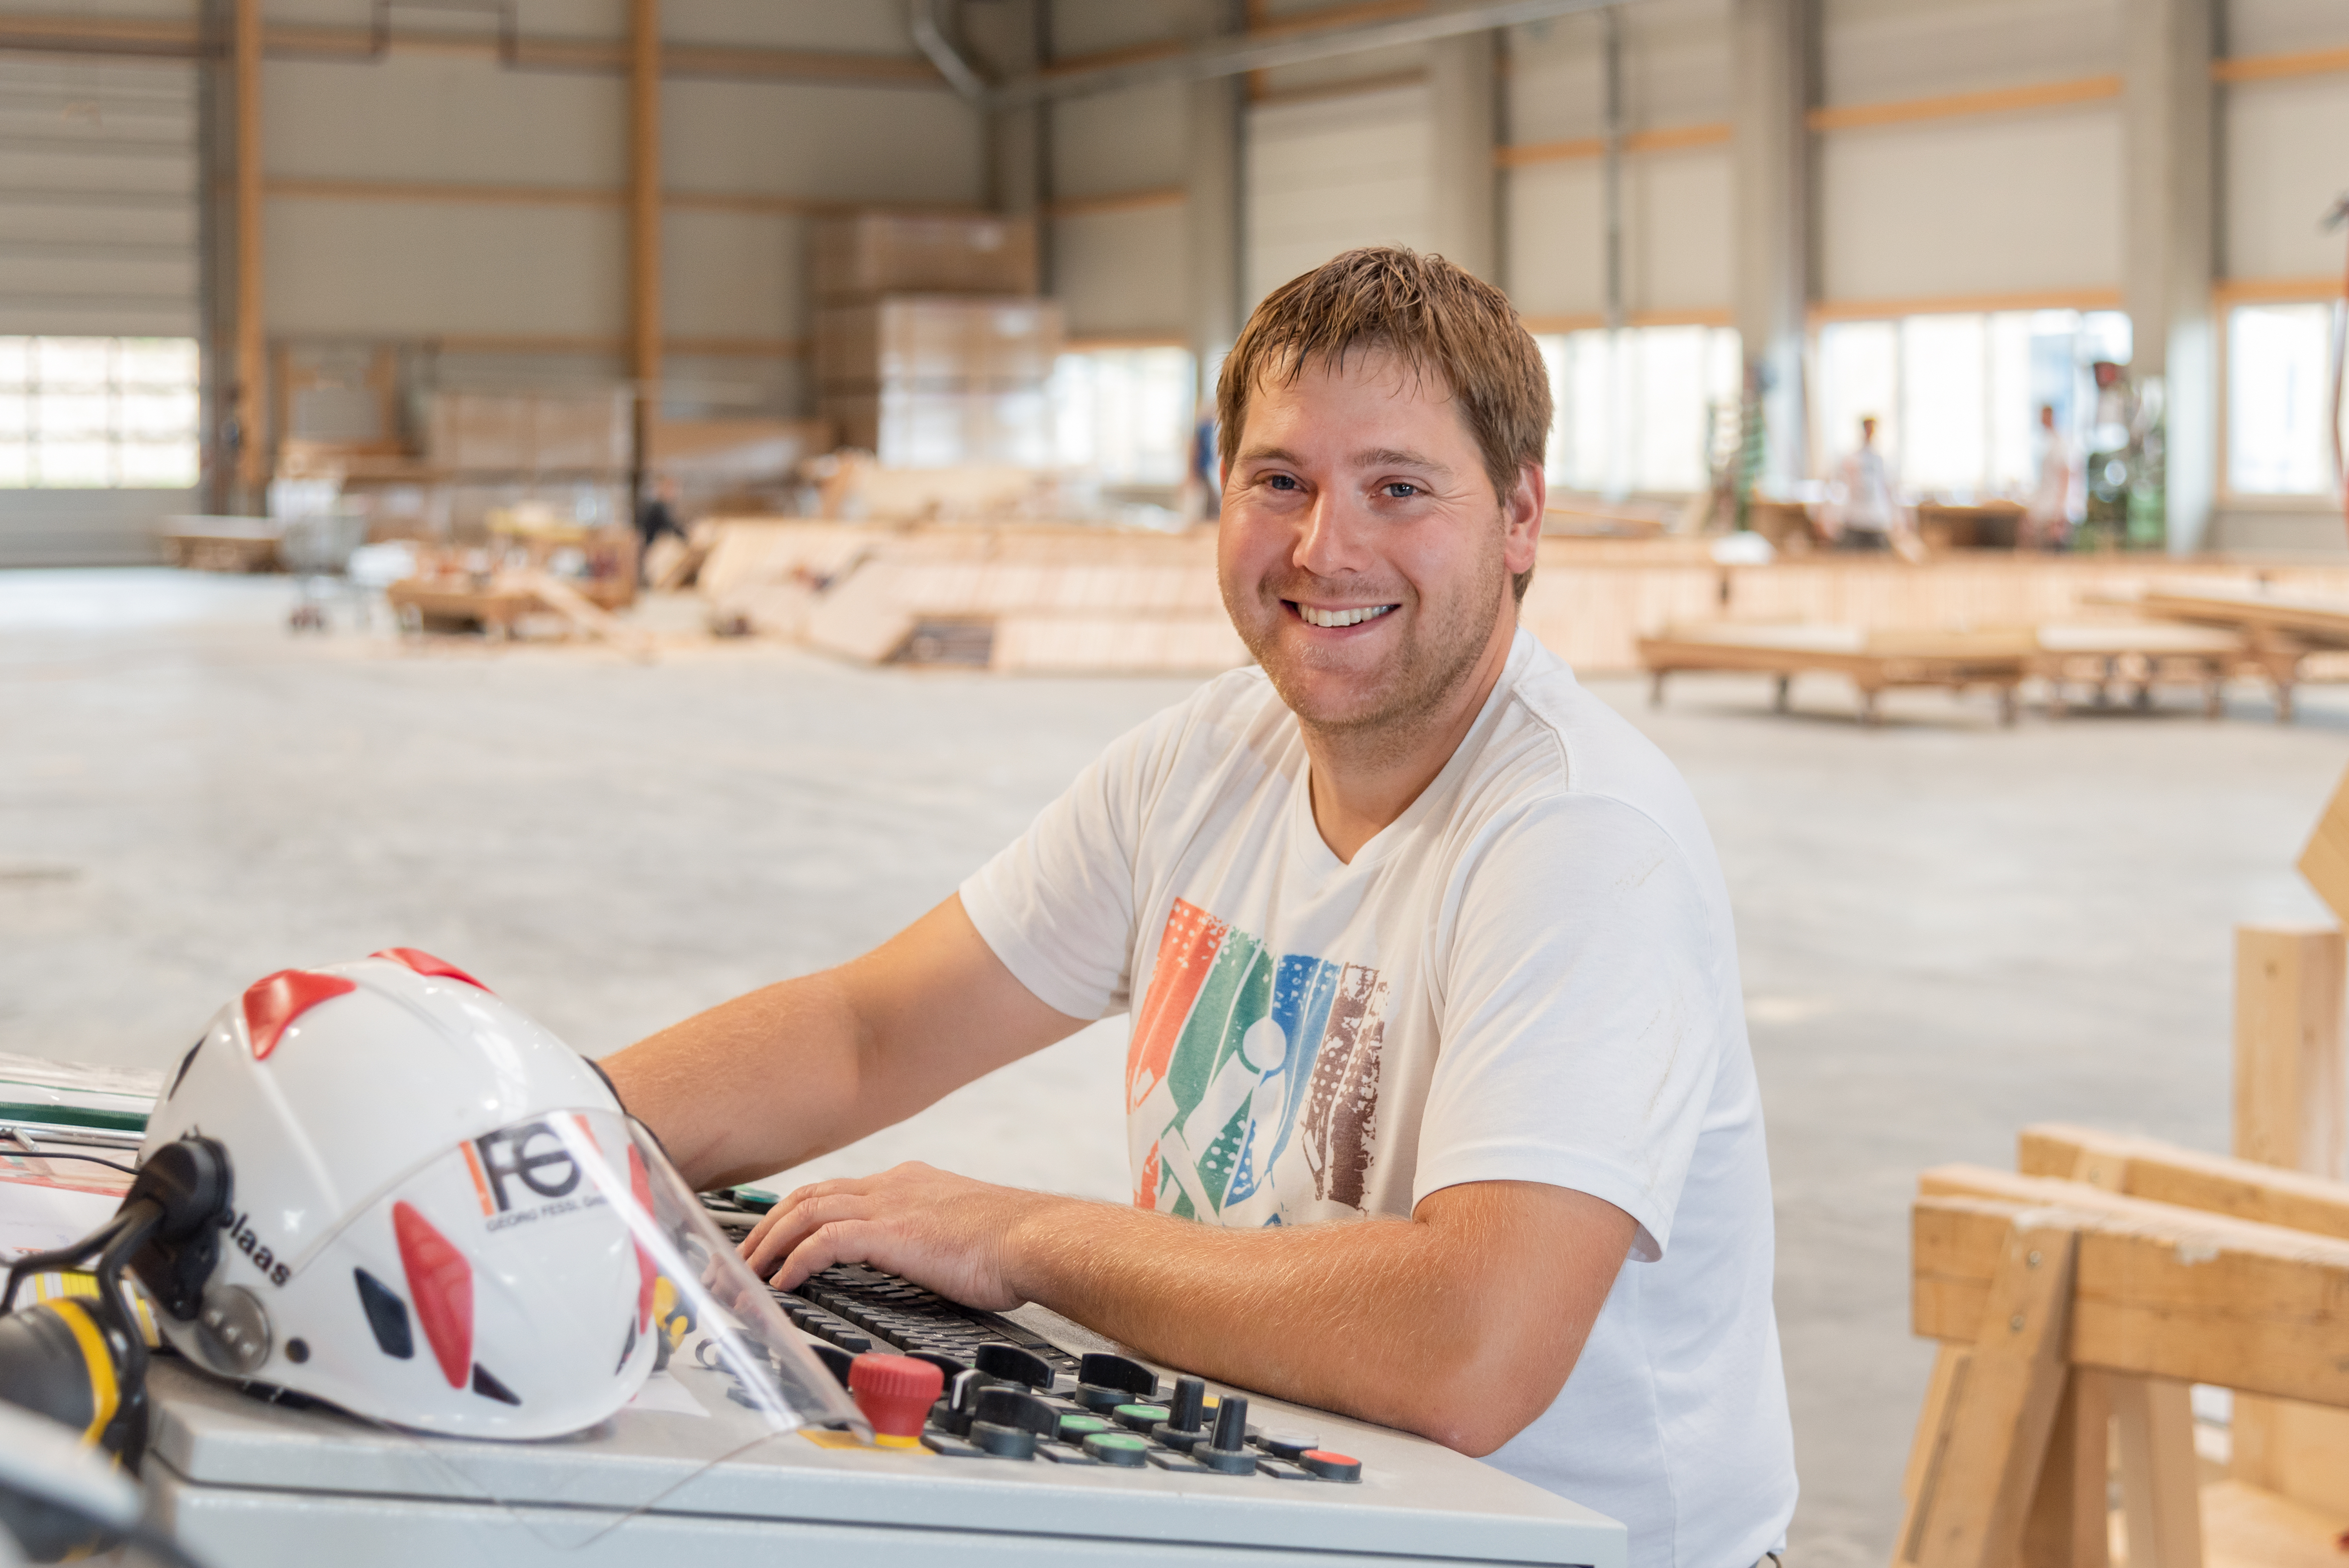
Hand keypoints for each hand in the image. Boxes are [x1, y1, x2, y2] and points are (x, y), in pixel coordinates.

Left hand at [739, 1161, 1066, 1310]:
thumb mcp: (960, 1232)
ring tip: (746, 1274)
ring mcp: (890, 1204)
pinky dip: (795, 1259)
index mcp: (909, 1183)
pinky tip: (781, 1282)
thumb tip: (923, 1264)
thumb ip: (930, 1239)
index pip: (838, 1190)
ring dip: (769, 1244)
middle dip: (768, 1227)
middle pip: (809, 1195)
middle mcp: (893, 1185)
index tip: (775, 1240)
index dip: (798, 1214)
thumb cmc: (1013, 1246)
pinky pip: (824, 1240)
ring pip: (806, 1210)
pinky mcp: (891, 1230)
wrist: (1038, 1238)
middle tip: (740, 1260)